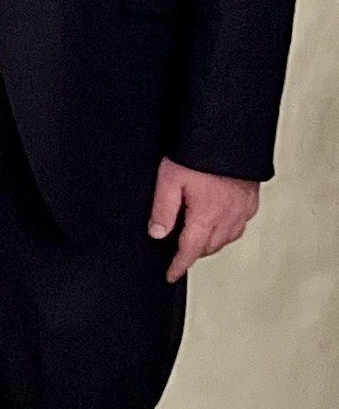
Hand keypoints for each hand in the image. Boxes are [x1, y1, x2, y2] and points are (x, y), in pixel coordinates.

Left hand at [148, 158, 259, 281]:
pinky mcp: (251, 198)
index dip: (179, 265)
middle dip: (194, 253)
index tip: (172, 274)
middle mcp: (228, 216)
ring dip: (212, 243)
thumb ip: (163, 210)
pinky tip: (220, 222)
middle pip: (210, 247)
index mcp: (207, 216)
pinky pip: (240, 223)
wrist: (229, 133)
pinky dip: (228, 229)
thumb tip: (157, 233)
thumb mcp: (169, 179)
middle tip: (179, 254)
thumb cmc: (199, 152)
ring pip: (228, 237)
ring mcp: (243, 208)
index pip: (191, 250)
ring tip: (197, 240)